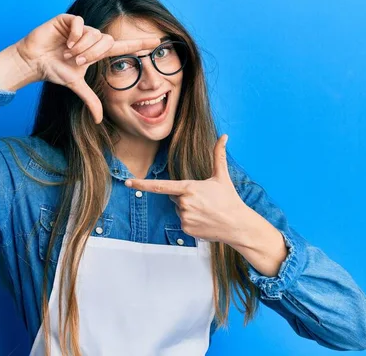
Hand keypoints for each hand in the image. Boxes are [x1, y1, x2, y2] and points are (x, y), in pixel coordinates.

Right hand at [16, 13, 160, 123]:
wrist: (34, 61)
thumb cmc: (54, 70)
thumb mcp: (76, 86)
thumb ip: (91, 100)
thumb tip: (100, 121)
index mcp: (96, 51)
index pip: (122, 46)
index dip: (139, 44)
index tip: (157, 42)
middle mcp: (91, 38)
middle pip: (106, 41)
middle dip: (93, 54)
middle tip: (78, 61)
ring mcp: (80, 28)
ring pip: (94, 33)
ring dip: (82, 47)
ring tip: (68, 53)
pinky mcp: (68, 20)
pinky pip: (80, 23)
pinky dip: (75, 35)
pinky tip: (66, 42)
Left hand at [125, 134, 251, 244]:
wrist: (237, 225)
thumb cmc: (229, 199)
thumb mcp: (222, 176)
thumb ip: (219, 154)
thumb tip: (224, 136)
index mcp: (188, 188)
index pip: (159, 186)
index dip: (142, 184)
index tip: (127, 182)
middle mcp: (184, 203)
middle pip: (173, 197)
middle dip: (184, 196)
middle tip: (203, 200)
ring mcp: (184, 217)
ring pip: (178, 209)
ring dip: (188, 209)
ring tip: (206, 211)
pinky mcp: (186, 229)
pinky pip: (182, 221)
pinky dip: (191, 220)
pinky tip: (204, 220)